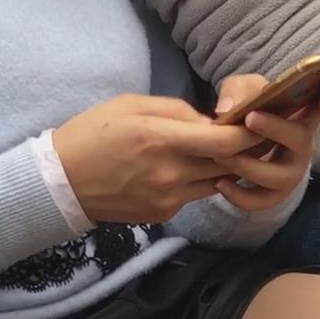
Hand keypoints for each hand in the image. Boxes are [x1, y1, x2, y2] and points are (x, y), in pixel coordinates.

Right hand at [53, 95, 263, 223]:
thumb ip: (177, 111)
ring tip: (217, 149)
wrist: (61, 182)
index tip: (259, 123)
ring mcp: (169, 197)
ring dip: (222, 166)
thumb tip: (212, 121)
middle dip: (242, 149)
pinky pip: (195, 195)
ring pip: (216, 181)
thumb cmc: (92, 133)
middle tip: (251, 134)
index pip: (226, 141)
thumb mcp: (131, 105)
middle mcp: (170, 173)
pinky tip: (184, 168)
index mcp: (161, 138)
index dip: (250, 133)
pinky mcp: (164, 213)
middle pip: (228, 163)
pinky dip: (198, 180)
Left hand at [211, 76, 319, 211]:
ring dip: (249, 166)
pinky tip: (220, 183)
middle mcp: (303, 146)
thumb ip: (237, 92)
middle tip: (250, 118)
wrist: (235, 143)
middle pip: (302, 140)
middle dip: (277, 129)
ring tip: (222, 156)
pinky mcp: (275, 194)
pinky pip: (262, 202)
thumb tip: (226, 110)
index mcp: (301, 116)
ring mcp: (292, 173)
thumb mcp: (243, 91)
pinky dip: (240, 196)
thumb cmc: (249, 112)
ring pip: (279, 177)